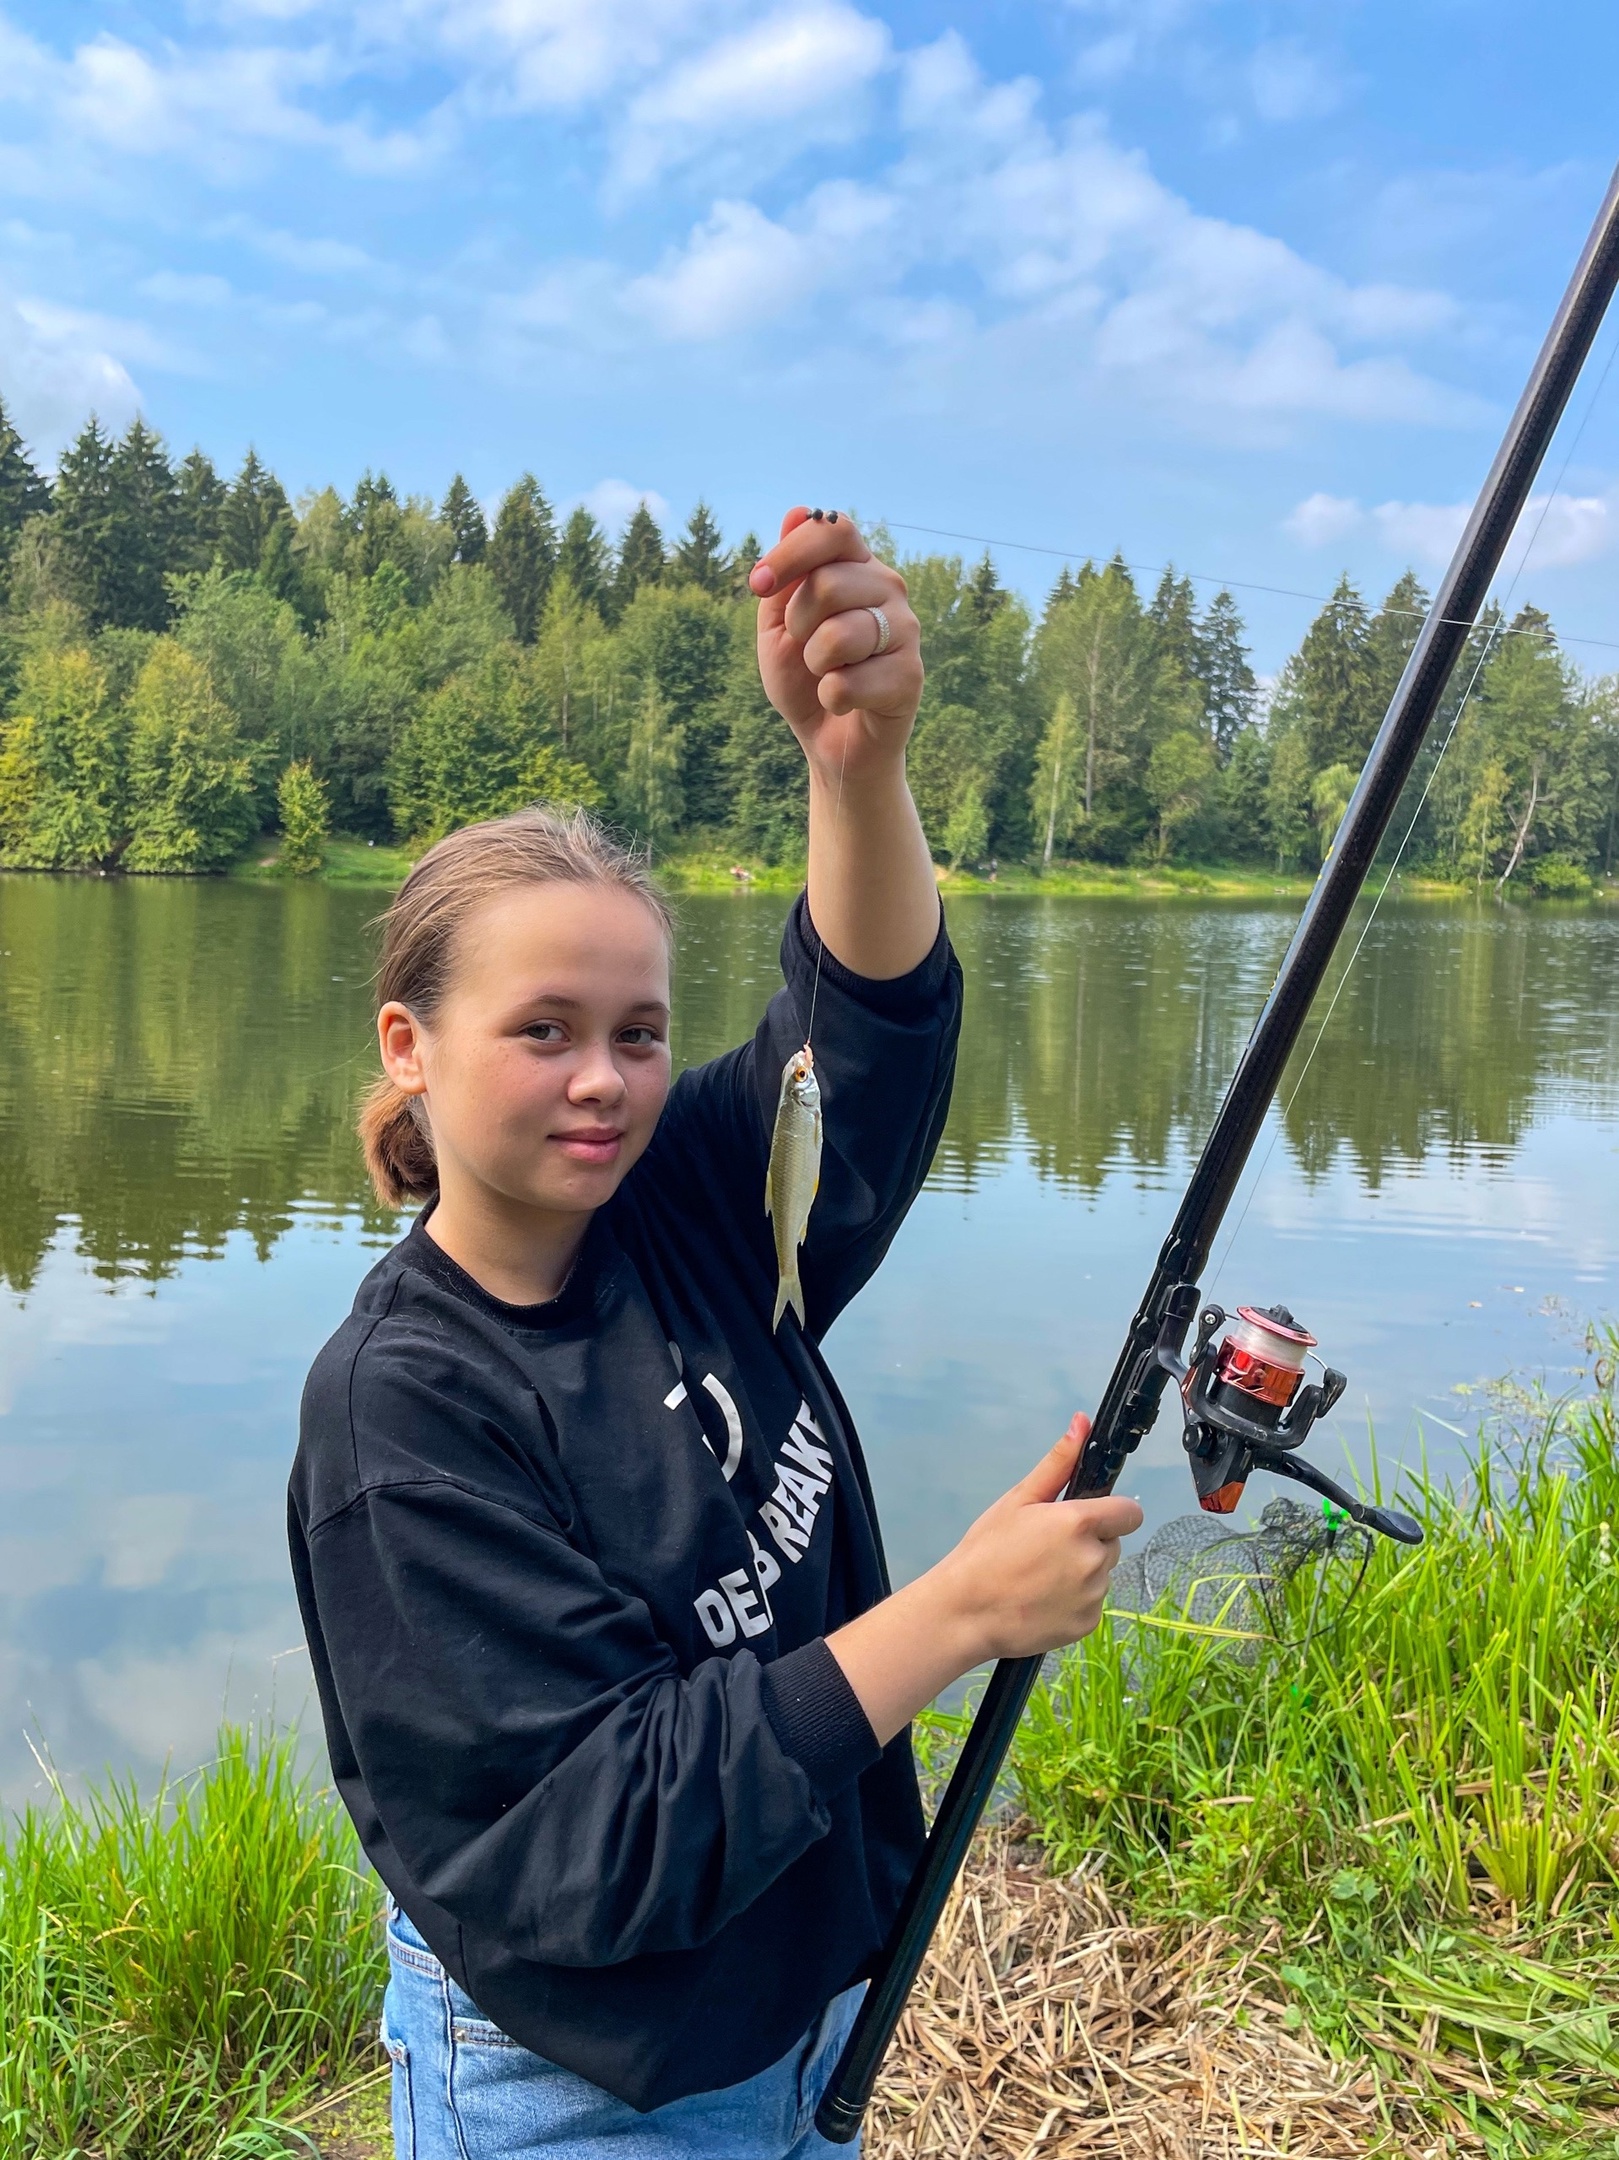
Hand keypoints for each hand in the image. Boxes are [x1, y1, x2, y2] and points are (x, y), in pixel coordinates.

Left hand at [749, 507, 922, 787]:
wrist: (829, 739)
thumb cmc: (804, 676)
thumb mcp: (778, 624)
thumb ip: (785, 575)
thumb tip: (796, 511)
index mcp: (857, 566)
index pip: (833, 529)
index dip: (791, 552)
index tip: (758, 585)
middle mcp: (889, 589)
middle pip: (829, 582)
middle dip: (798, 622)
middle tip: (806, 645)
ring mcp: (906, 630)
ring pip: (840, 634)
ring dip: (814, 663)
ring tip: (826, 673)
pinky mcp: (911, 677)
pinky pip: (849, 682)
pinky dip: (831, 697)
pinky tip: (844, 701)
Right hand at [825, 1414, 1142, 1745]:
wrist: (965, 1612)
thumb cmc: (986, 1550)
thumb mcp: (1018, 1500)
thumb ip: (1057, 1464)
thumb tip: (1083, 1423)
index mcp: (1079, 1523)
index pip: (1129, 1512)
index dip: (1111, 1511)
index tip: (1086, 1517)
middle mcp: (1095, 1559)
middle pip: (1112, 1542)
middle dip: (1090, 1541)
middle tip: (1047, 1548)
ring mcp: (1094, 1595)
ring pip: (1102, 1573)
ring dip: (1082, 1571)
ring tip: (1040, 1576)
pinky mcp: (1089, 1625)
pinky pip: (1092, 1603)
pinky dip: (1075, 1601)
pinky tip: (1043, 1600)